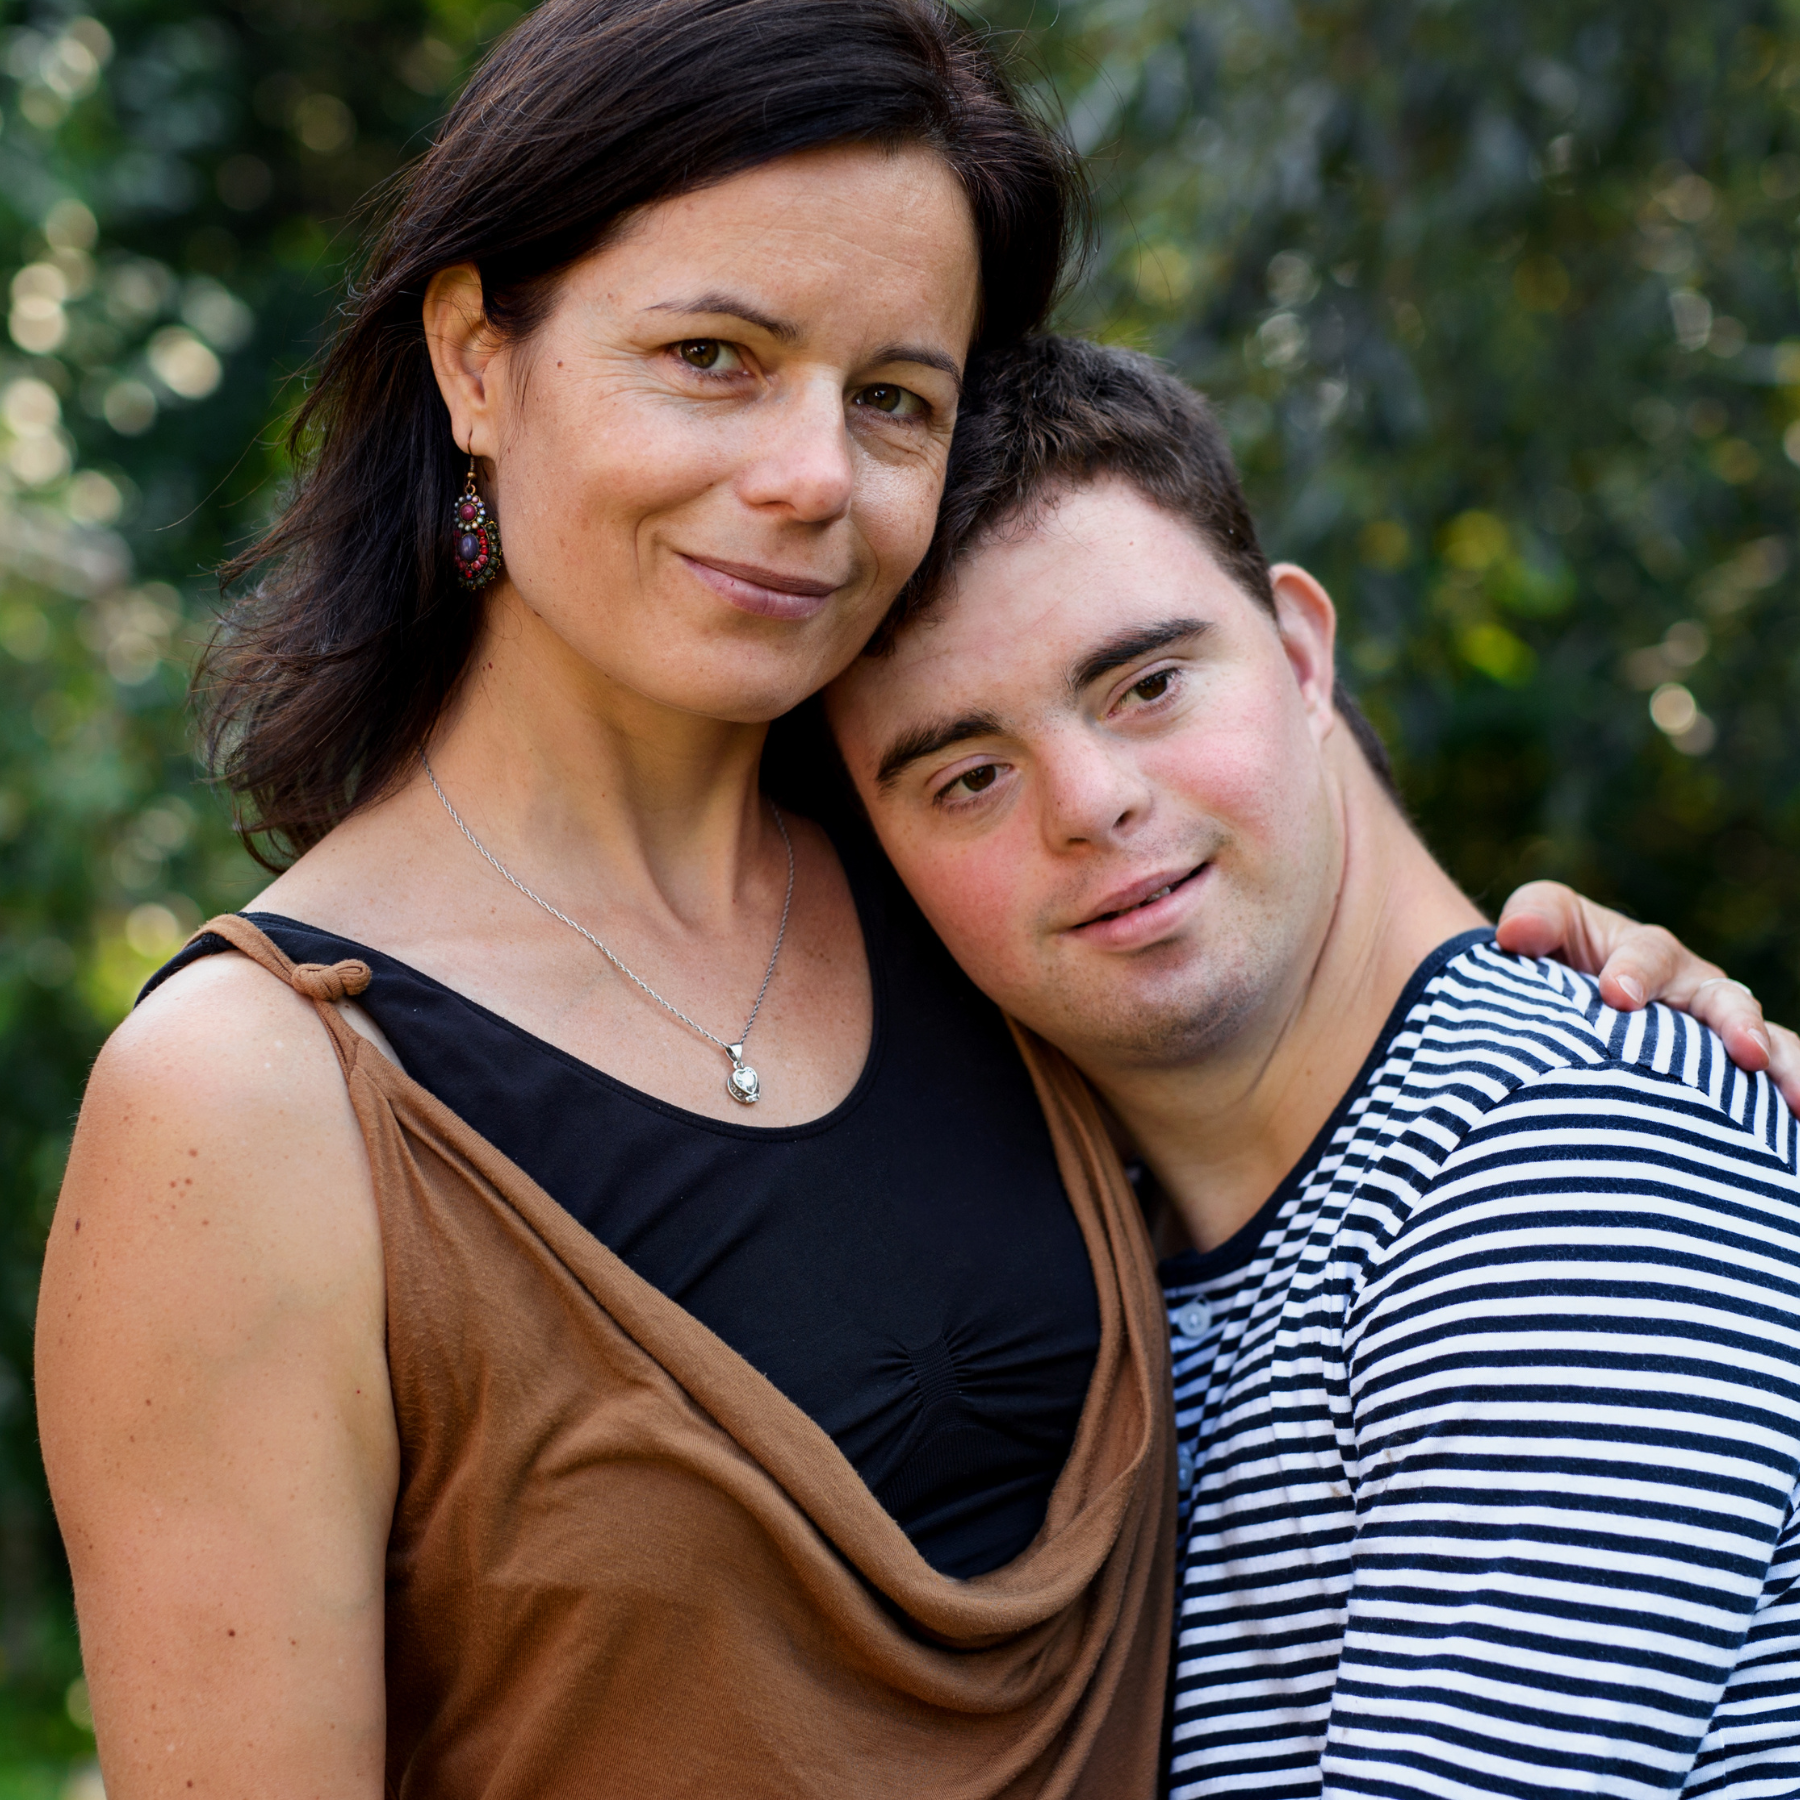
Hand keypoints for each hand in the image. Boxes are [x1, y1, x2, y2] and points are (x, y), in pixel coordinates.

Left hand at [1496, 880, 1799, 1112]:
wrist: (1563, 1005)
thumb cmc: (1557, 959)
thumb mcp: (1545, 926)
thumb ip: (1535, 917)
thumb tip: (1517, 932)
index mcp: (1648, 956)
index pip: (1648, 957)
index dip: (1636, 973)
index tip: (1616, 997)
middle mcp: (1695, 993)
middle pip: (1729, 1003)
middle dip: (1739, 1025)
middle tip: (1744, 1051)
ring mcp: (1715, 1039)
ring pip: (1765, 1049)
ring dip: (1784, 1071)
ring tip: (1797, 1102)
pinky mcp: (1722, 1083)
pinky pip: (1761, 1098)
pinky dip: (1781, 1116)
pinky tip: (1792, 1136)